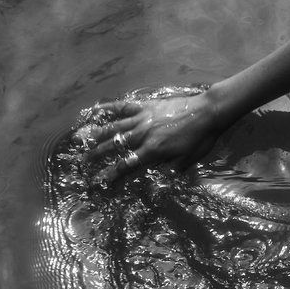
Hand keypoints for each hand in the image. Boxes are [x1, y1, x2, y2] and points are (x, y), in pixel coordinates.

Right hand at [74, 90, 228, 183]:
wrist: (209, 112)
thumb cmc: (201, 138)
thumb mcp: (188, 160)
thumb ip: (170, 171)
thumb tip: (156, 183)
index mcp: (152, 151)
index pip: (126, 165)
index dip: (111, 175)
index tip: (98, 182)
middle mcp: (143, 135)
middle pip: (114, 146)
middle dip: (96, 155)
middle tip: (82, 162)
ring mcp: (143, 118)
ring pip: (114, 127)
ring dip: (96, 134)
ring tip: (80, 139)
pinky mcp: (147, 106)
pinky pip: (124, 106)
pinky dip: (109, 107)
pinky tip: (95, 109)